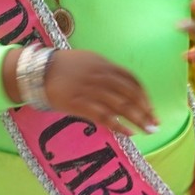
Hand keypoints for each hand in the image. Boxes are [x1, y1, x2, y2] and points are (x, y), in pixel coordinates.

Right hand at [6, 48, 158, 136]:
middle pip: (130, 95)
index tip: (150, 106)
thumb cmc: (63, 67)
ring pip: (121, 107)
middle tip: (156, 123)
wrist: (38, 72)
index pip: (131, 80)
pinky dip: (119, 126)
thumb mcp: (88, 60)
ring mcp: (91, 91)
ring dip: (138, 119)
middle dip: (146, 110)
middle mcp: (101, 77)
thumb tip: (122, 84)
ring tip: (148, 130)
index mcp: (104, 65)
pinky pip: (105, 117)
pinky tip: (129, 133)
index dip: (144, 95)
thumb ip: (105, 71)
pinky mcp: (80, 105)